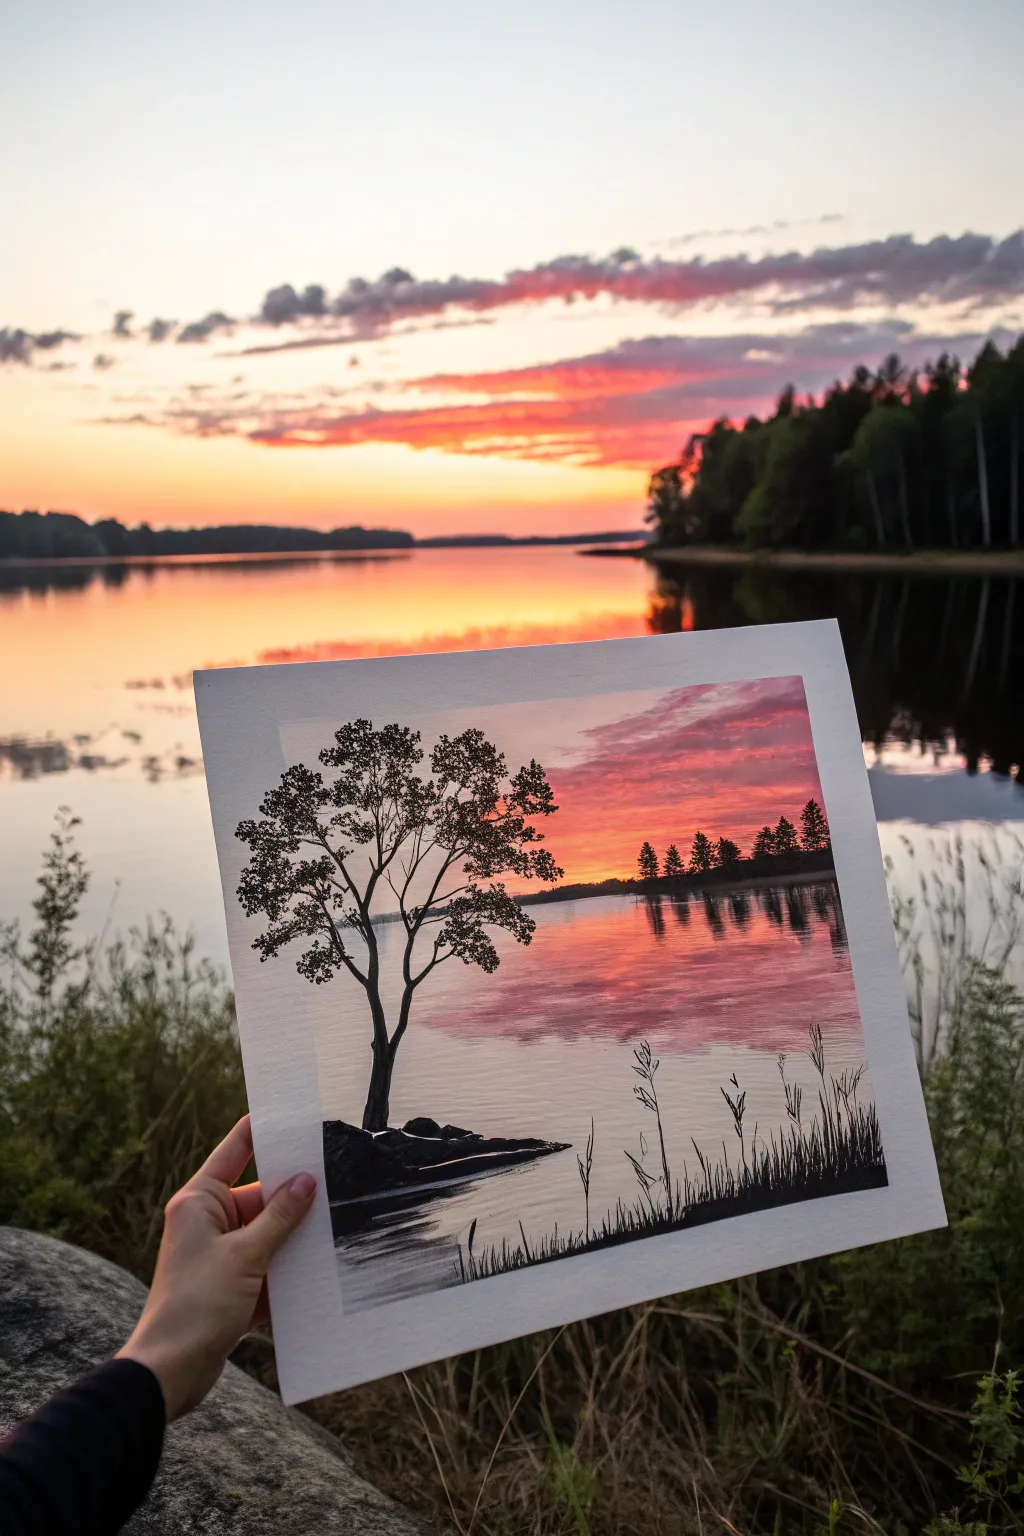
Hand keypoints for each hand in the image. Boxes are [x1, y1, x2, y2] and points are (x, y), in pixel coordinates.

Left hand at [117, 1115, 315, 1419]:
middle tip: (336, 1185)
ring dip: (294, 1240)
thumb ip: (279, 1218)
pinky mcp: (230, 1286)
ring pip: (267, 1234)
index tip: (293, 1112)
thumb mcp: (245, 1255)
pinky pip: (266, 1267)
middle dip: (294, 1199)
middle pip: (260, 1197)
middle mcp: (207, 1222)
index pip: (235, 1150)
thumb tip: (306, 1181)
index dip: (263, 1130)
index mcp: (199, 1201)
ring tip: (335, 1230)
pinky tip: (318, 1275)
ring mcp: (218, 1255)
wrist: (170, 1372)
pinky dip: (287, 1272)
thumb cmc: (196, 1305)